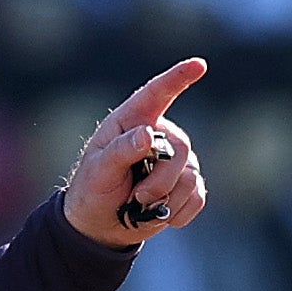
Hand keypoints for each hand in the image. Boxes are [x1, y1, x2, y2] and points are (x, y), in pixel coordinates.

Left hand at [67, 60, 211, 244]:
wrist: (100, 225)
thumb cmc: (92, 190)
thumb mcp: (98, 171)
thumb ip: (121, 150)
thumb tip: (147, 134)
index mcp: (133, 120)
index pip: (158, 93)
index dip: (179, 78)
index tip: (199, 65)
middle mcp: (159, 135)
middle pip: (180, 149)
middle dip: (159, 180)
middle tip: (136, 197)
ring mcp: (176, 161)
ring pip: (190, 176)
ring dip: (164, 200)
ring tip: (140, 205)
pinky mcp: (186, 185)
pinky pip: (197, 196)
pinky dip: (178, 213)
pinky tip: (159, 214)